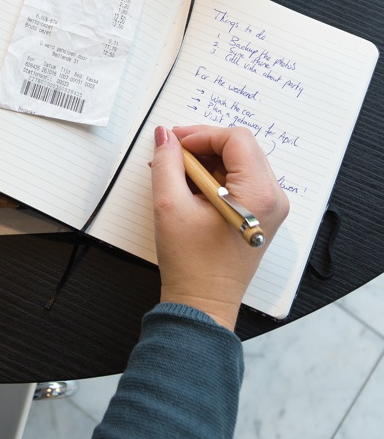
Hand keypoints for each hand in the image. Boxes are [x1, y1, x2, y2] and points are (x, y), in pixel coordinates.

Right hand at [150, 125, 288, 330]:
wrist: (202, 303)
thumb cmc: (190, 262)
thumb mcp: (170, 206)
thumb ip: (167, 163)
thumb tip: (166, 135)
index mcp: (258, 194)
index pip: (235, 140)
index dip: (202, 135)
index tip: (175, 144)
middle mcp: (273, 197)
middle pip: (241, 147)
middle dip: (204, 145)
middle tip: (173, 154)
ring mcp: (270, 206)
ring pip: (240, 161)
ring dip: (208, 160)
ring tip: (178, 174)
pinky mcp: (261, 213)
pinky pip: (241, 178)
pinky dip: (215, 175)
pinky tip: (191, 187)